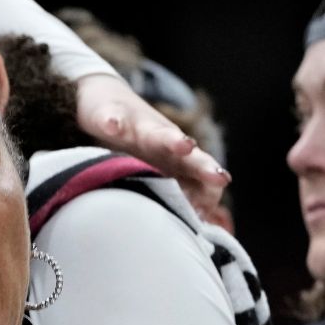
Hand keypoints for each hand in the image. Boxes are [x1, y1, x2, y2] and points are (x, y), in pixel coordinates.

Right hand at [75, 74, 231, 210]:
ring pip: (156, 134)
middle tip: (219, 178)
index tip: (211, 214)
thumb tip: (199, 226)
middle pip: (187, 156)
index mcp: (172, 157)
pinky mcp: (110, 115)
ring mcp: (137, 127)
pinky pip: (112, 120)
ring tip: (184, 145)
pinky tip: (113, 126)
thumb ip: (175, 193)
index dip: (208, 192)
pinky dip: (113, 122)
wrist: (104, 97)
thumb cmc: (131, 143)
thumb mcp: (152, 168)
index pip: (198, 175)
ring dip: (171, 139)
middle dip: (204, 166)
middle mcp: (161, 140)